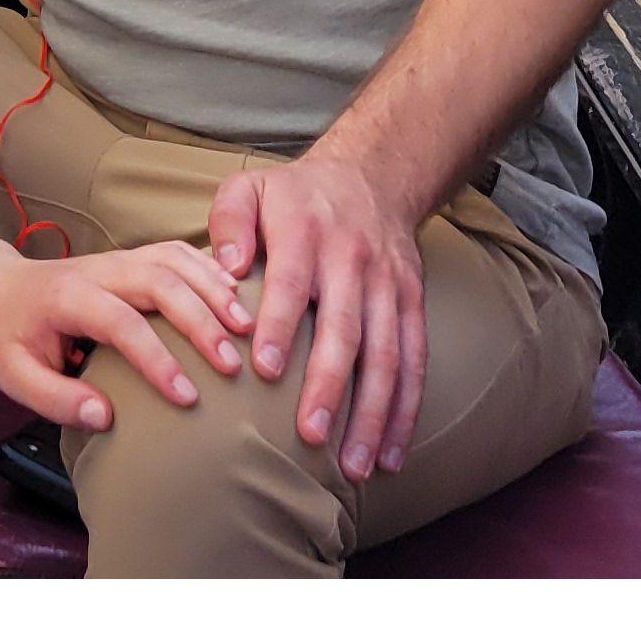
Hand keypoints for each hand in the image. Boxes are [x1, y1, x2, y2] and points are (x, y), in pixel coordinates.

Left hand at [0, 235, 249, 438]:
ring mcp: (118, 259)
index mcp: (67, 297)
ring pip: (174, 260)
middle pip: (158, 281)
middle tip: (233, 364)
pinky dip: (209, 269)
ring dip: (213, 290)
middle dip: (200, 321)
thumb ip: (56, 399)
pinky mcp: (132, 259)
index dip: (156, 359)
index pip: (119, 322)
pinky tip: (237, 295)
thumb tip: (106, 418)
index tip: (187, 397)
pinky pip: (177, 252)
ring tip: (247, 326)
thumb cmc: (5, 334)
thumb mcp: (12, 375)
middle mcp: (98, 270)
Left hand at [209, 150, 427, 478]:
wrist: (371, 175)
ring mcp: (388, 285)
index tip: (265, 370)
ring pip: (387, 355)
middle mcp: (352, 260)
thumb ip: (228, 220)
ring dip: (373, 414)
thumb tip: (225, 265)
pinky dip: (406, 412)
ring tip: (352, 467)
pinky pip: (415, 362)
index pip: (293, 282)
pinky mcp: (412, 303)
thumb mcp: (250, 187)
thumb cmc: (293, 196)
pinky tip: (391, 456)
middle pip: (345, 328)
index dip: (281, 326)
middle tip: (310, 435)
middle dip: (330, 385)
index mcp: (306, 232)